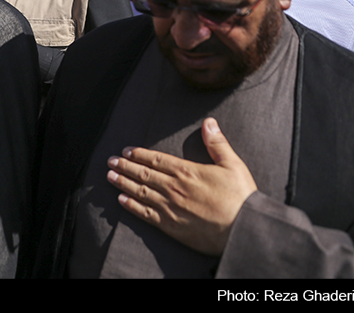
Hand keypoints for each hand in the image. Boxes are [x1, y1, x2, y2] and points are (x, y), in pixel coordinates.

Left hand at [106, 117, 256, 255]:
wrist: (244, 230)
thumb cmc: (241, 197)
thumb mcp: (233, 165)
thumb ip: (217, 144)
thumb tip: (209, 122)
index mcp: (186, 172)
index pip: (155, 159)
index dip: (138, 154)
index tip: (126, 151)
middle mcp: (173, 188)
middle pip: (143, 174)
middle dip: (125, 166)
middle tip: (110, 161)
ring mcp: (170, 207)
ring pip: (140, 192)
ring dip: (123, 183)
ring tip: (110, 176)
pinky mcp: (170, 226)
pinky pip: (145, 214)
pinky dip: (131, 206)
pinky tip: (121, 201)